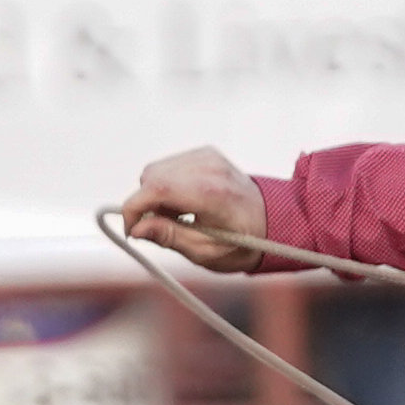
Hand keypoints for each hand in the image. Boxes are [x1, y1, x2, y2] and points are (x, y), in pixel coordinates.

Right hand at [119, 146, 266, 268]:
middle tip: (163, 226)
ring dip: (156, 194)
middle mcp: (209, 167)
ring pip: (156, 170)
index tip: (131, 230)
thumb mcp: (205, 251)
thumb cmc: (242, 241)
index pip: (156, 187)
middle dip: (146, 203)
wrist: (273, 221)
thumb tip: (135, 228)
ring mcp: (208, 156)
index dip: (133, 208)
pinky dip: (168, 185)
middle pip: (151, 177)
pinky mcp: (206, 153)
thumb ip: (169, 237)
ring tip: (179, 216)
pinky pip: (169, 166)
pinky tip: (186, 202)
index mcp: (211, 192)